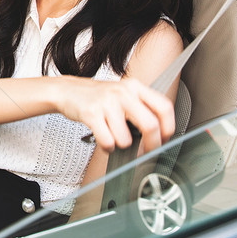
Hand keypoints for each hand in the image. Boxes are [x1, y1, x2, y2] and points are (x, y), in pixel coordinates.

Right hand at [55, 77, 174, 152]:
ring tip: (114, 137)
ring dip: (121, 145)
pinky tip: (104, 139)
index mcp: (135, 87)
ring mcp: (107, 103)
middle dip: (151, 145)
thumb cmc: (98, 96)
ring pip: (126, 139)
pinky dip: (107, 147)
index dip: (168, 127)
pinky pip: (108, 142)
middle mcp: (123, 92)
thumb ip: (142, 107)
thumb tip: (160, 134)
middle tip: (147, 151)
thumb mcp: (123, 93)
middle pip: (150, 125)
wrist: (68, 90)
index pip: (164, 107)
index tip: (164, 138)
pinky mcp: (91, 113)